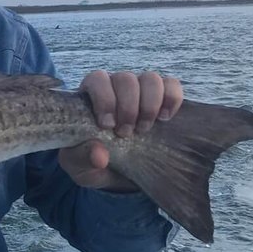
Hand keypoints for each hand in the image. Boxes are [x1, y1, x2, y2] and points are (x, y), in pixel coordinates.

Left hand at [58, 70, 183, 190]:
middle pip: (126, 78)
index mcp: (90, 96)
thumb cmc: (92, 163)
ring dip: (150, 105)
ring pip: (150, 79)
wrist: (117, 173)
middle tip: (125, 133)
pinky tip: (164, 119)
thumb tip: (99, 155)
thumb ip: (81, 159)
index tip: (108, 126)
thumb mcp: (80, 168)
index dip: (104, 99)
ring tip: (144, 129)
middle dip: (128, 108)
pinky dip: (172, 99)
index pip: (97, 79)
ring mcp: (140, 90)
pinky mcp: (163, 98)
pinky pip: (172, 85)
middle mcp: (115, 86)